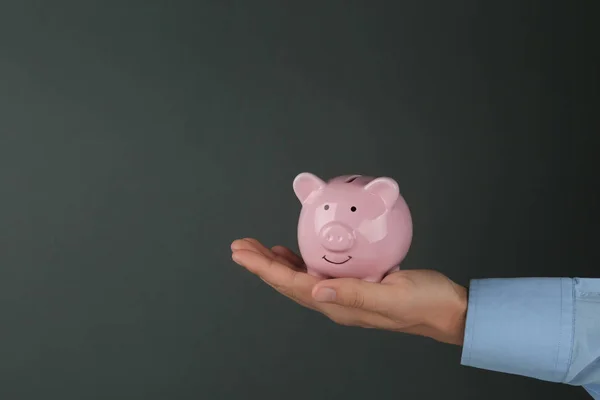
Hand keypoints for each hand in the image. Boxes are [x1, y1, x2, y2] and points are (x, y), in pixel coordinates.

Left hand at [231, 238, 467, 344]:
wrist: (447, 311)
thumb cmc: (424, 303)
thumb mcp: (391, 295)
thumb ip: (354, 294)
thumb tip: (315, 291)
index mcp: (340, 306)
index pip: (293, 286)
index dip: (265, 269)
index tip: (243, 254)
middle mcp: (336, 303)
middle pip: (289, 283)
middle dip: (262, 265)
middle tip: (240, 246)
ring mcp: (344, 295)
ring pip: (299, 278)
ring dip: (277, 263)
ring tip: (258, 249)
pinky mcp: (354, 286)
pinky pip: (318, 273)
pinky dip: (300, 261)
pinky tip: (293, 253)